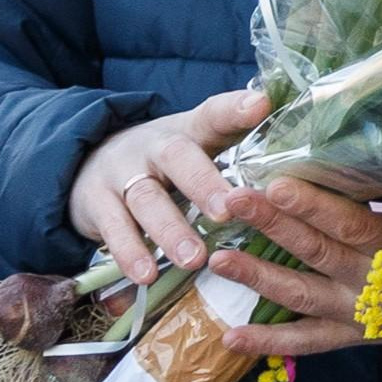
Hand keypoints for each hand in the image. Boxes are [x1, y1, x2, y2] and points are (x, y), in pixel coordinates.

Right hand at [68, 88, 273, 287]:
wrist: (86, 164)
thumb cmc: (163, 166)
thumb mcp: (194, 149)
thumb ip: (235, 153)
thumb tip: (294, 170)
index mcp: (187, 131)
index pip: (212, 114)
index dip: (235, 109)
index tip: (261, 105)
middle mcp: (153, 147)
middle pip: (177, 157)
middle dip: (202, 183)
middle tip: (227, 211)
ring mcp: (121, 173)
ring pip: (146, 198)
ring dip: (171, 230)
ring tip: (195, 259)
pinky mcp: (96, 202)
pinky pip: (112, 228)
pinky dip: (130, 252)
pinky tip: (146, 275)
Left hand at [205, 178, 381, 358]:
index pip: (347, 222)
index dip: (311, 205)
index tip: (274, 183)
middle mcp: (370, 280)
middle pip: (314, 250)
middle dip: (271, 224)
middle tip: (232, 201)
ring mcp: (356, 312)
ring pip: (301, 294)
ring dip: (258, 277)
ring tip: (217, 260)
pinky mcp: (347, 335)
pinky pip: (305, 341)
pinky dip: (269, 341)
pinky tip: (230, 336)